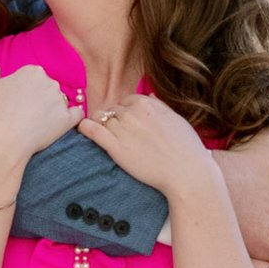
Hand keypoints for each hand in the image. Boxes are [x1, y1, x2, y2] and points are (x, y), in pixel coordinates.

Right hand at [0, 59, 75, 166]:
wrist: (3, 141)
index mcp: (32, 71)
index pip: (31, 77)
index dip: (22, 89)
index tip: (14, 102)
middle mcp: (50, 82)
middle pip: (45, 88)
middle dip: (37, 98)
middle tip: (22, 114)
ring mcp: (60, 101)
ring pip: (58, 101)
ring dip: (50, 108)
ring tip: (35, 123)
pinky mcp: (66, 120)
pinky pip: (76, 115)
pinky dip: (71, 117)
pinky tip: (61, 123)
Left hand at [76, 89, 220, 197]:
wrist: (185, 171)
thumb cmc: (186, 147)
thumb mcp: (176, 118)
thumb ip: (160, 106)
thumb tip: (151, 95)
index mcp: (147, 103)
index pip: (127, 101)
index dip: (126, 113)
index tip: (129, 124)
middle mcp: (132, 112)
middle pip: (113, 110)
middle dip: (115, 121)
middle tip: (121, 136)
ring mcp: (121, 128)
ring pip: (100, 118)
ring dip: (102, 125)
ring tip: (105, 136)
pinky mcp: (114, 146)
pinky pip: (92, 130)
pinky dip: (85, 128)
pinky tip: (82, 129)